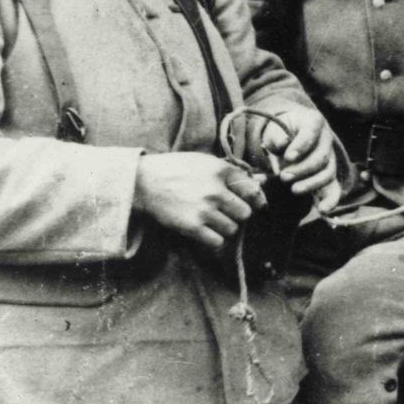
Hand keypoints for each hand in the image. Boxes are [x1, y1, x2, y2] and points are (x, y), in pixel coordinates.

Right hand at [134, 152, 265, 250]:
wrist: (142, 182)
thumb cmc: (176, 169)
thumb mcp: (204, 161)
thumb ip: (232, 172)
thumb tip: (261, 183)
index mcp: (221, 170)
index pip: (252, 191)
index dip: (255, 199)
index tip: (253, 204)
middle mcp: (215, 190)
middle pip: (245, 213)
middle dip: (238, 214)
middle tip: (225, 212)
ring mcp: (204, 209)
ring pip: (232, 228)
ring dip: (224, 227)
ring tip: (210, 220)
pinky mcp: (192, 226)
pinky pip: (217, 241)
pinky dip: (214, 239)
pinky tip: (205, 230)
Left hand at [243, 103, 342, 212]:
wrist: (287, 137)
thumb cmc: (280, 132)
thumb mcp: (275, 129)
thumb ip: (277, 136)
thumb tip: (282, 144)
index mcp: (314, 122)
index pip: (311, 133)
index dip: (301, 146)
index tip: (287, 157)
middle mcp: (326, 139)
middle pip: (322, 156)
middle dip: (303, 169)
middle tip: (284, 176)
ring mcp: (330, 158)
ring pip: (328, 173)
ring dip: (311, 184)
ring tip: (294, 189)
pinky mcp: (328, 175)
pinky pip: (334, 188)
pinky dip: (331, 200)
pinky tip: (323, 210)